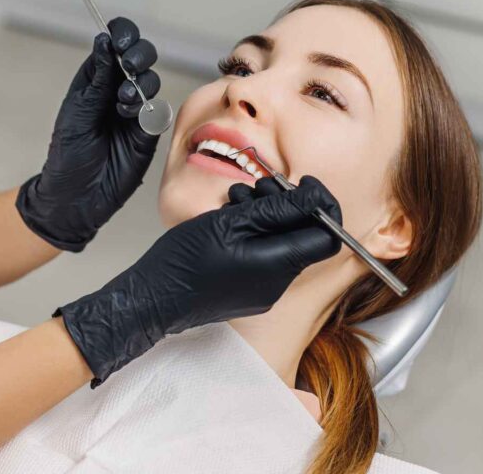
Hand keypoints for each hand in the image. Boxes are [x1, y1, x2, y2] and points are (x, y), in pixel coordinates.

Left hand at [17, 17, 161, 251]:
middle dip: (139, 55)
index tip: (121, 39)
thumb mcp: (77, 112)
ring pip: (152, 81)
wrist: (77, 197)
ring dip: (140, 84)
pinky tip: (130, 116)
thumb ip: (97, 78)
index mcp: (96, 80)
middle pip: (141, 58)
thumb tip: (104, 41)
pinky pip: (158, 110)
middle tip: (130, 64)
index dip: (122, 36)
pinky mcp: (149, 132)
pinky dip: (148, 107)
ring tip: (121, 102)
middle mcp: (117, 91)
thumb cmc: (68, 155)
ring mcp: (135, 111)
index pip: (114, 46)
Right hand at [56, 176, 342, 385]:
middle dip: (286, 206)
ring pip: (282, 245)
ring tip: (235, 204)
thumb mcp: (231, 221)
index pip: (328, 236)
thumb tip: (315, 198)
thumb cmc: (185, 260)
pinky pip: (265, 258)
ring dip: (265, 218)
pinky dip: (254, 235)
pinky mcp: (249, 293)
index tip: (303, 184)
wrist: (153, 297)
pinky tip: (228, 223)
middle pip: (303, 237)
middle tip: (258, 189)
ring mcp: (264, 292)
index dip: (321, 205)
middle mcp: (277, 284)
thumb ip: (277, 210)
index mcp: (278, 266)